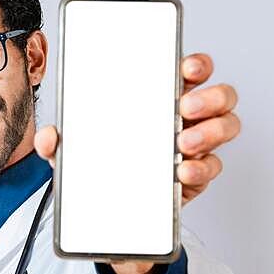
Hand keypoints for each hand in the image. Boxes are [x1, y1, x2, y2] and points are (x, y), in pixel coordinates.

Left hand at [34, 52, 240, 273]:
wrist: (115, 208)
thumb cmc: (107, 162)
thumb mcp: (79, 150)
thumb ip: (61, 142)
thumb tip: (48, 137)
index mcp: (161, 98)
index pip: (191, 71)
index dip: (196, 65)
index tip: (186, 68)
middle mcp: (186, 118)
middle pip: (220, 95)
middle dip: (210, 97)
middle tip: (185, 108)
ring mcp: (197, 145)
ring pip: (226, 127)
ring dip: (211, 131)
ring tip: (183, 143)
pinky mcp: (198, 175)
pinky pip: (212, 167)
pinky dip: (201, 168)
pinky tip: (183, 171)